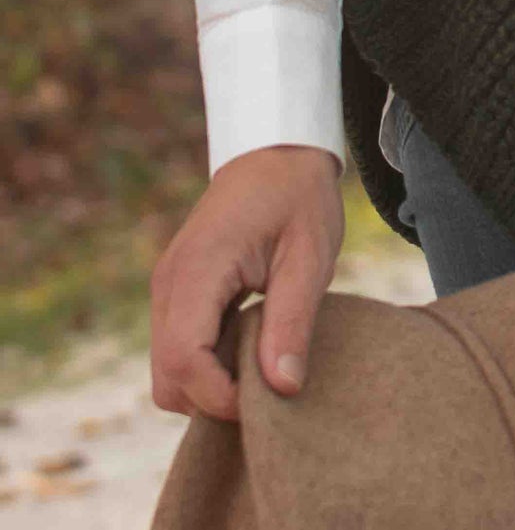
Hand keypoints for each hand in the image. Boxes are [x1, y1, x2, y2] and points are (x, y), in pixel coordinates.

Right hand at [150, 144, 344, 420]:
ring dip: (211, 383)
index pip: (184, 360)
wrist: (277, 152)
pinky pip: (178, 349)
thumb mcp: (309, 256)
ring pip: (168, 371)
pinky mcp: (176, 292)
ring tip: (264, 362)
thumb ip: (292, 321)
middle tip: (269, 386)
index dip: (221, 396)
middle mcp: (169, 284)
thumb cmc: (298, 197)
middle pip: (168, 379)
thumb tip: (283, 389)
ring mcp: (167, 289)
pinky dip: (208, 363)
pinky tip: (250, 346)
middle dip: (213, 399)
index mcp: (198, 270)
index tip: (269, 400)